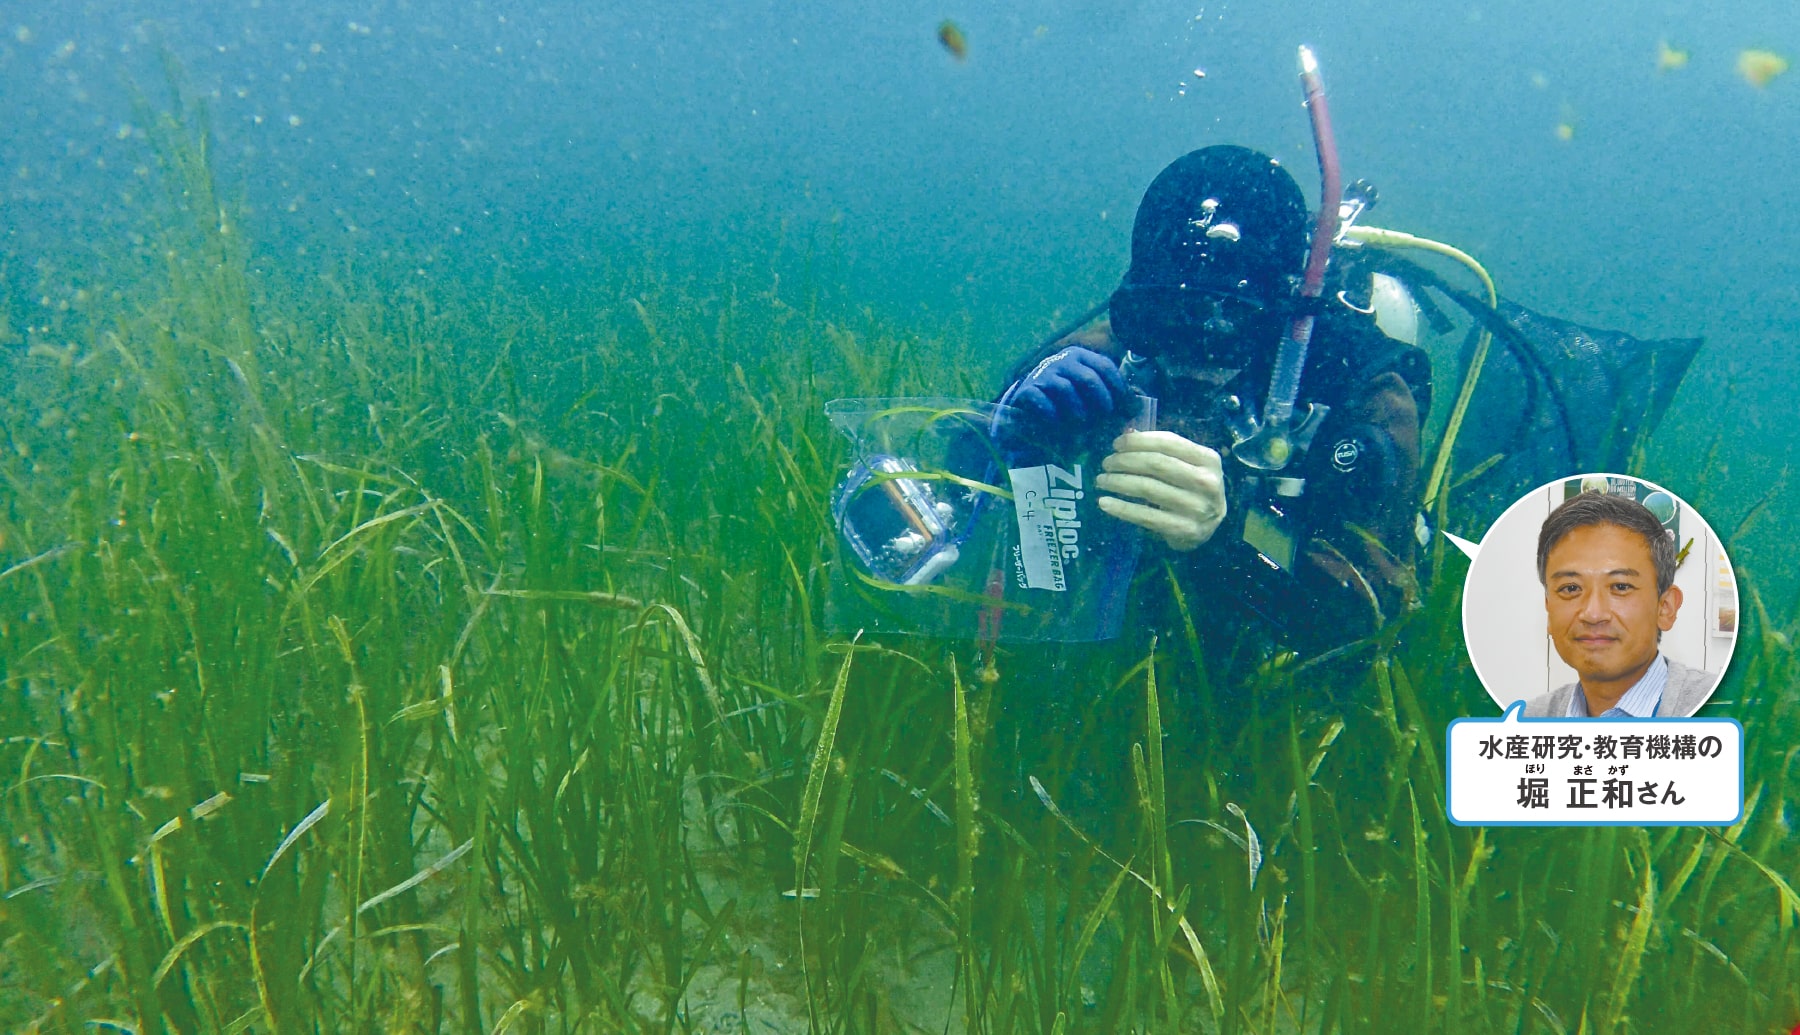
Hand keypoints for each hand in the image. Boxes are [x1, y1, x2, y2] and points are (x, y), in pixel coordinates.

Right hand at [1000, 347, 1133, 435]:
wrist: (1030, 405)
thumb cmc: (1067, 400)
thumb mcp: (1089, 391)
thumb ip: (1110, 394)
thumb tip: (1137, 405)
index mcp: (1081, 355)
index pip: (1104, 366)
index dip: (1117, 387)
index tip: (1124, 407)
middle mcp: (1062, 360)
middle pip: (1088, 378)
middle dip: (1100, 400)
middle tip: (1105, 415)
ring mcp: (1043, 373)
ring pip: (1065, 389)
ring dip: (1077, 409)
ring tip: (1082, 422)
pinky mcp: (1026, 389)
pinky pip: (1041, 399)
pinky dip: (1051, 413)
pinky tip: (1057, 423)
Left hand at [1094, 431, 1225, 550]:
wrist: (1209, 527)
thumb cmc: (1191, 488)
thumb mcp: (1185, 464)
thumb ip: (1161, 449)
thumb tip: (1127, 435)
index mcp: (1209, 459)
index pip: (1169, 442)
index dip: (1138, 441)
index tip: (1116, 444)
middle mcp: (1207, 482)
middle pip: (1156, 464)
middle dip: (1125, 461)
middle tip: (1106, 463)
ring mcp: (1197, 508)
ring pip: (1148, 489)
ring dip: (1118, 482)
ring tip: (1102, 480)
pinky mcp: (1184, 530)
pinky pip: (1145, 516)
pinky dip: (1121, 508)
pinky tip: (1104, 502)